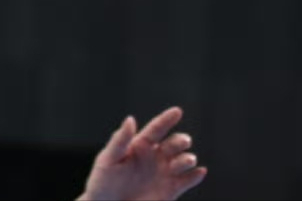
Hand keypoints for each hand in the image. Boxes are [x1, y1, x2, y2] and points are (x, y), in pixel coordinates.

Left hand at [78, 108, 205, 200]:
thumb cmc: (102, 183)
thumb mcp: (107, 160)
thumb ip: (119, 140)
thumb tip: (130, 119)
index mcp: (142, 145)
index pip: (157, 129)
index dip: (167, 119)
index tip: (177, 111)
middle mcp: (157, 156)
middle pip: (175, 142)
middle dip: (181, 141)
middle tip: (183, 142)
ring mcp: (165, 172)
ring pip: (184, 160)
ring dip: (188, 159)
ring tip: (186, 162)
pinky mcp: (171, 189)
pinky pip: (188, 181)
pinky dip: (196, 176)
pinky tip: (199, 173)